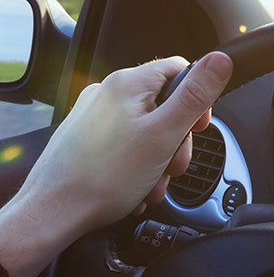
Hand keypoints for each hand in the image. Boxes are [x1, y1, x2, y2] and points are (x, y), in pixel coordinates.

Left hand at [0, 51, 232, 276]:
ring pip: (146, 127)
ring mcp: (93, 115)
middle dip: (176, 139)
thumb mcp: (164, 134)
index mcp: (128, 83)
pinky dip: (136, 163)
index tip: (197, 128)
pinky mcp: (84, 138)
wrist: (51, 216)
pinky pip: (125, 142)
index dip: (197, 99)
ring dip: (158, 157)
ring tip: (150, 183)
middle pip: (164, 103)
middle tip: (171, 166)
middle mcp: (108, 92)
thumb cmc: (102, 179)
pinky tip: (134, 186)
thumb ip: (195, 95)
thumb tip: (220, 60)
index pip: (180, 70)